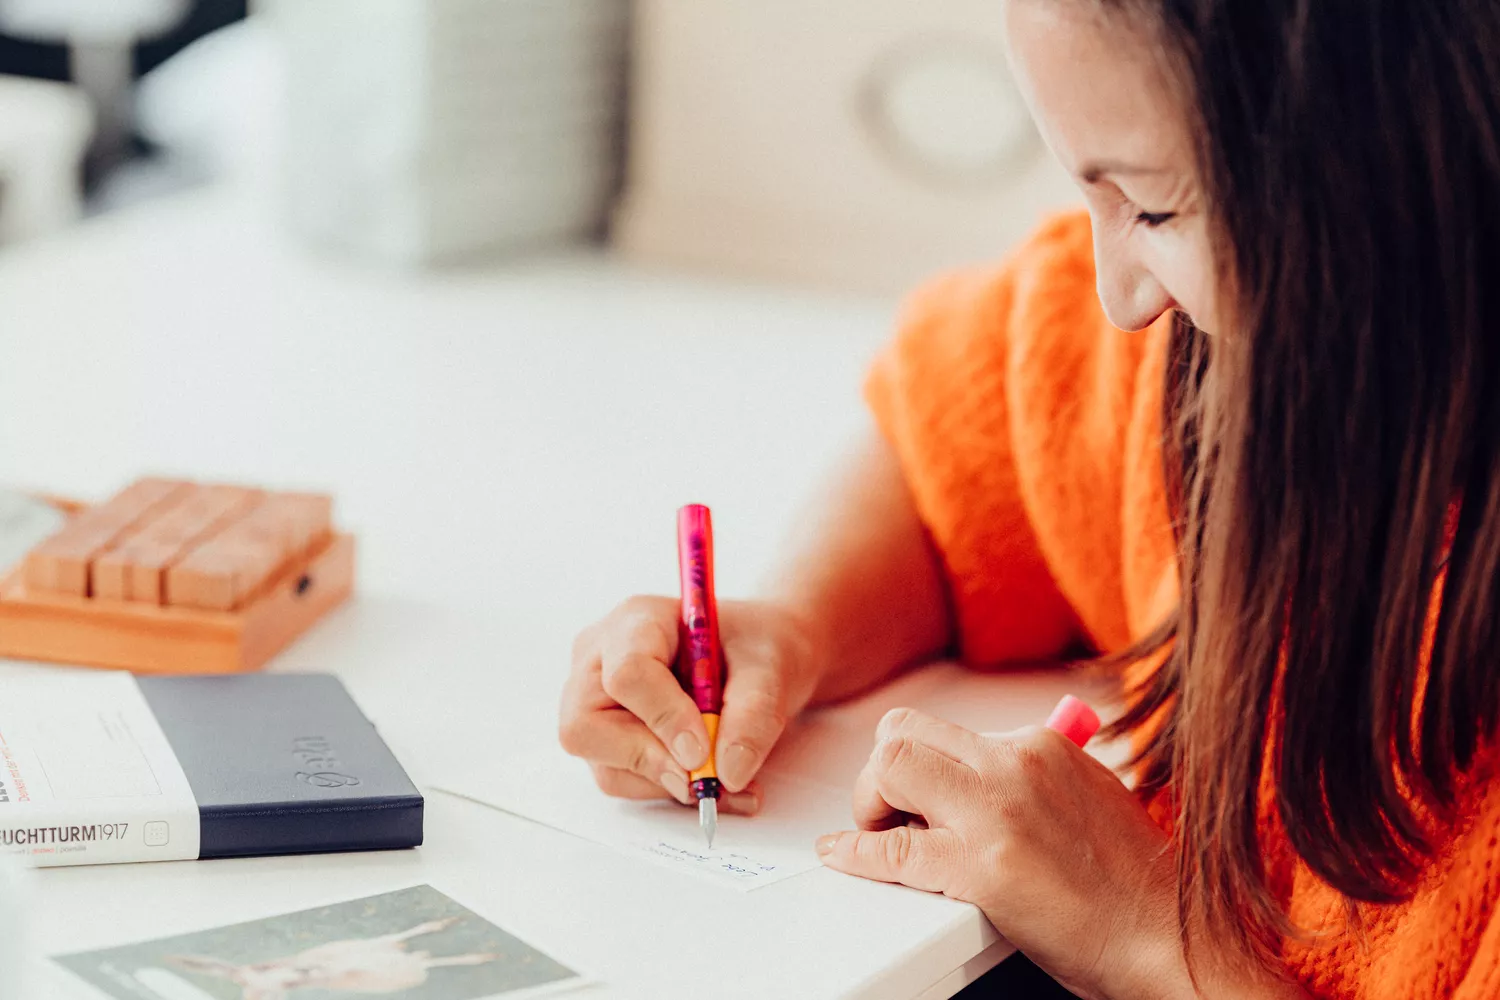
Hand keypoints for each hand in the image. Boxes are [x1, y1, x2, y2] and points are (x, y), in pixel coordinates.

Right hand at [561, 596, 821, 811]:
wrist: (757, 660)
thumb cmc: (756, 648)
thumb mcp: (771, 669)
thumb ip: (754, 715)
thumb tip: (729, 773)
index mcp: (638, 620)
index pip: (627, 673)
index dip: (663, 718)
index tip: (703, 750)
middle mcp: (600, 659)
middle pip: (586, 726)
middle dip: (650, 760)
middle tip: (705, 779)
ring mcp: (595, 701)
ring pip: (606, 765)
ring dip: (669, 782)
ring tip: (729, 779)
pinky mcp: (607, 738)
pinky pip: (623, 780)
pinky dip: (670, 790)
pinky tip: (714, 780)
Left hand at [815, 708, 1191, 999]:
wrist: (1166, 936)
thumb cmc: (1133, 883)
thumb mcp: (1090, 795)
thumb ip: (1041, 774)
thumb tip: (990, 772)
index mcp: (1042, 744)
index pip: (947, 729)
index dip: (922, 764)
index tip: (918, 794)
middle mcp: (1015, 764)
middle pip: (906, 732)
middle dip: (883, 770)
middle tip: (889, 811)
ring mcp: (995, 812)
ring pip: (891, 766)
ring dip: (870, 800)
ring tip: (881, 832)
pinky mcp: (980, 867)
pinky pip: (891, 847)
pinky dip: (855, 850)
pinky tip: (844, 854)